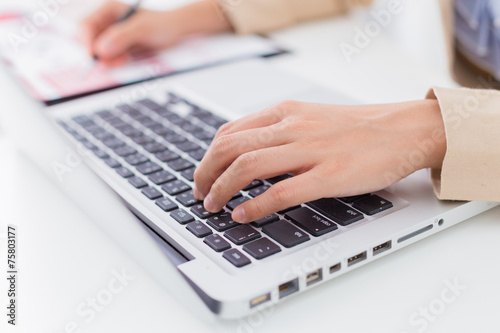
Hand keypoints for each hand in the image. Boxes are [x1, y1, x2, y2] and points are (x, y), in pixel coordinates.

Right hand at [80, 0, 231, 65]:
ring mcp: (114, 35)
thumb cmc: (162, 24)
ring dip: (109, 58)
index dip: (86, 41)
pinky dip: (116, 61)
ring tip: (124, 59)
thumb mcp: (142, 29)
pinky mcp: (121, 46)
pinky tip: (126, 59)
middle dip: (98, 52)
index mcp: (109, 10)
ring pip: (101, 50)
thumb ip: (121, 37)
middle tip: (109, 62)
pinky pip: (111, 56)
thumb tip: (102, 49)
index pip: (87, 25)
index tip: (93, 55)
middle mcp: (109, 22)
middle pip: (91, 40)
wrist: (177, 31)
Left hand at [193, 99, 445, 222]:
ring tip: (213, 206)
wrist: (404, 129)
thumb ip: (279, 130)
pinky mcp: (330, 175)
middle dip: (206, 173)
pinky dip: (255, 205)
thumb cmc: (359, 127)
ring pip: (249, 166)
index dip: (209, 156)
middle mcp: (293, 126)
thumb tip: (247, 151)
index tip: (203, 174)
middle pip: (231, 147)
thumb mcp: (311, 117)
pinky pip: (281, 191)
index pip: (231, 131)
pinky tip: (243, 215)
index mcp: (287, 112)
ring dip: (223, 188)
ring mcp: (311, 150)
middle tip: (200, 193)